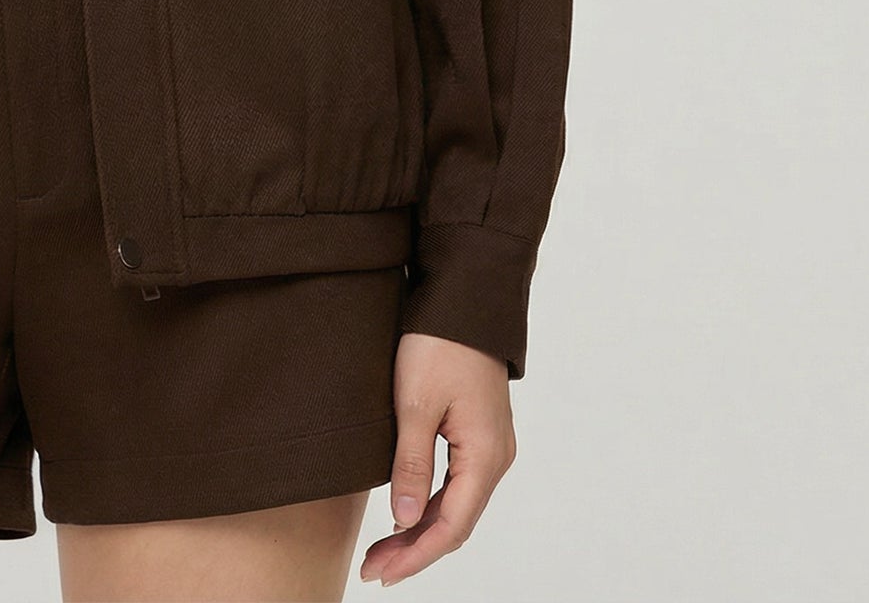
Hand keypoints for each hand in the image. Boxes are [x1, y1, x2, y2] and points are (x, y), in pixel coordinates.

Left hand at [360, 332, 515, 586]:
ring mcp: (489, 446)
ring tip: (382, 549)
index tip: (381, 572)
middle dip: (414, 549)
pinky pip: (457, 483)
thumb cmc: (439, 344)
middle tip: (373, 568)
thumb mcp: (416, 404)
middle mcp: (495, 458)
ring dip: (420, 529)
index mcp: (485, 457)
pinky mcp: (478, 433)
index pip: (451, 527)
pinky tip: (406, 511)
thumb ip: (411, 465)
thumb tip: (404, 519)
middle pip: (455, 522)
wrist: (464, 296)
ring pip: (456, 505)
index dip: (415, 555)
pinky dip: (430, 504)